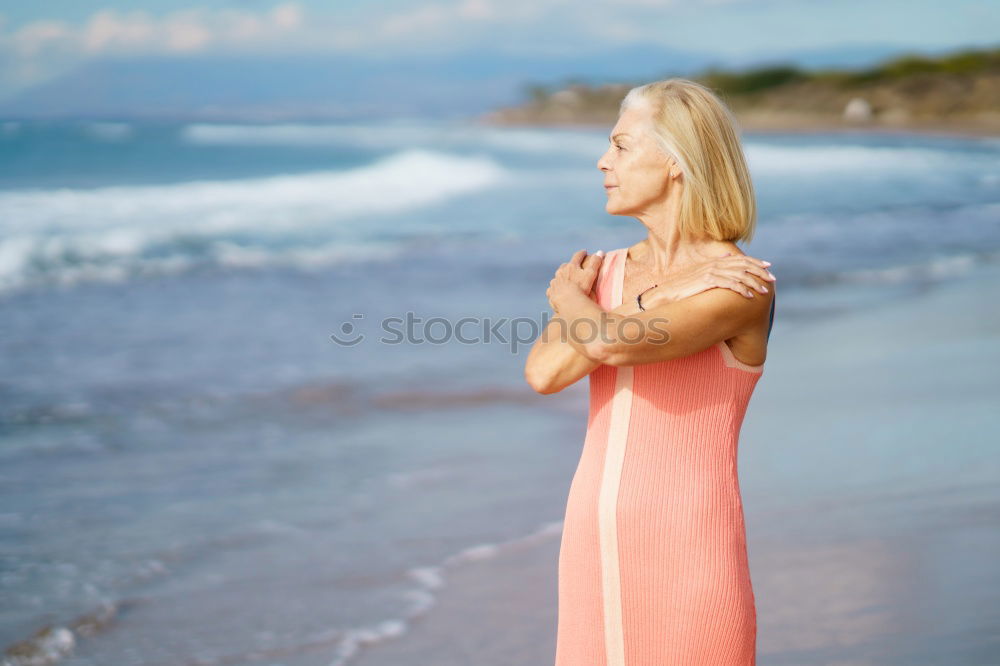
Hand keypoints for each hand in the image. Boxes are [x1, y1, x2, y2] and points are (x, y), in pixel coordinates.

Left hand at [546, 249, 603, 311]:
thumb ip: (595, 263)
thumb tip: (600, 251)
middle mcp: (561, 272)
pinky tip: (558, 291)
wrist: (566, 302)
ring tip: (566, 280)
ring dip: (561, 277)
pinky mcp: (551, 292)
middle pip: (565, 265)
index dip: (582, 254)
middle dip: (569, 265)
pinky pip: (552, 288)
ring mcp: (555, 282)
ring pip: (558, 277)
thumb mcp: (590, 274)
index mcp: (571, 266)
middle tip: (574, 267)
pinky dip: (556, 288)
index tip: (584, 252)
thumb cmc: (581, 288)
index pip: (577, 256)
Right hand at [641, 251, 774, 308]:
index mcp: (713, 262)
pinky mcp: (707, 281)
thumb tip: (726, 260)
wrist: (666, 294)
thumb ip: (714, 267)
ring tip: (763, 291)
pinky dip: (741, 289)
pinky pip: (729, 284)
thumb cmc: (681, 288)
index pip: (739, 259)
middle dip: (759, 272)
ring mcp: (710, 272)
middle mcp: (713, 264)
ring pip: (739, 275)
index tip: (768, 267)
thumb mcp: (699, 275)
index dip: (755, 262)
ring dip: (753, 283)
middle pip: (742, 265)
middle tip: (772, 279)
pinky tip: (749, 296)